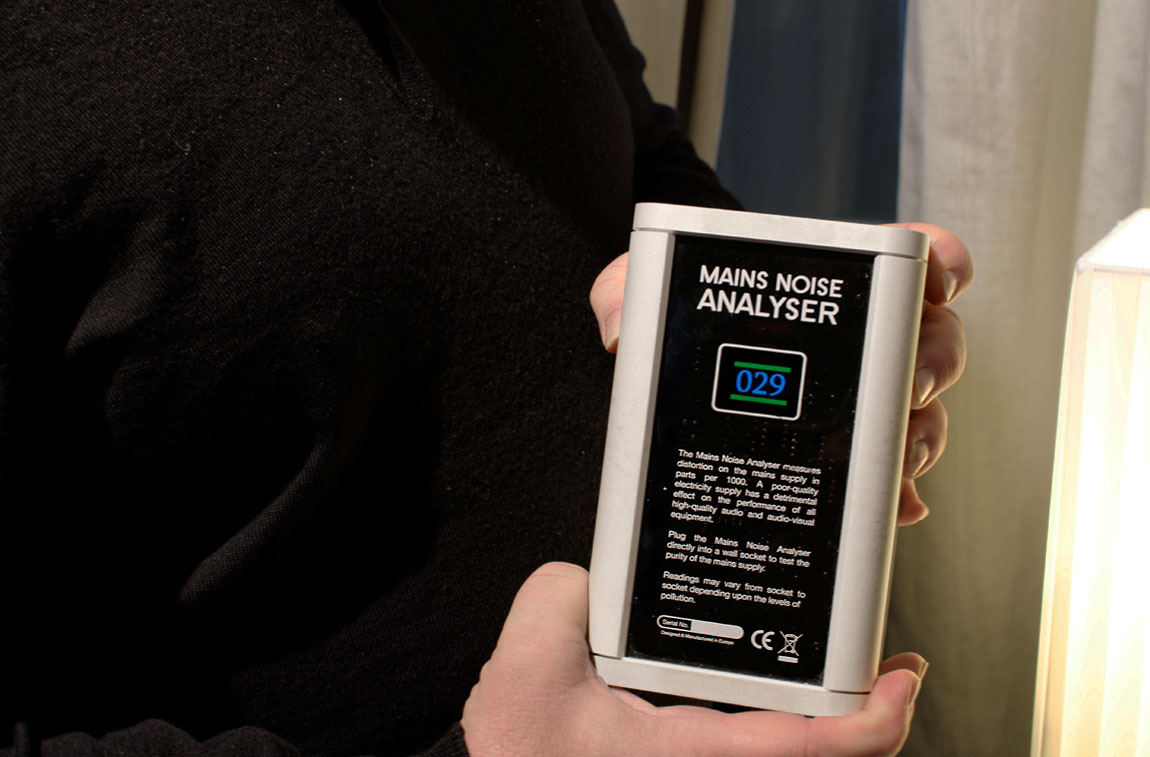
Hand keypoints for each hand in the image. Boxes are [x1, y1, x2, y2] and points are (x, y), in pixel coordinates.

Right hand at [462, 563, 925, 756]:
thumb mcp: (526, 669)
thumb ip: (560, 598)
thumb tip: (590, 577)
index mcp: (691, 749)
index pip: (810, 746)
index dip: (874, 718)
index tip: (902, 678)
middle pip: (816, 748)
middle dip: (865, 710)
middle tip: (889, 664)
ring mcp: (696, 753)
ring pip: (785, 741)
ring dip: (822, 707)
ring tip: (846, 664)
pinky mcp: (676, 748)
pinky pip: (747, 728)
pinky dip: (775, 702)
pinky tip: (764, 667)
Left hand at [589, 225, 972, 524]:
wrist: (663, 381)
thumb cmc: (667, 326)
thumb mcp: (638, 295)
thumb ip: (623, 291)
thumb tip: (617, 329)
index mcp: (828, 289)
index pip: (911, 261)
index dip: (941, 265)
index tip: (938, 278)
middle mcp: (858, 343)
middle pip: (932, 343)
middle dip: (931, 363)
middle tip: (908, 384)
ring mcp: (856, 404)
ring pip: (919, 414)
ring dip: (919, 435)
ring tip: (898, 459)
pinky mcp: (841, 458)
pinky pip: (885, 477)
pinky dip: (897, 493)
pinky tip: (897, 506)